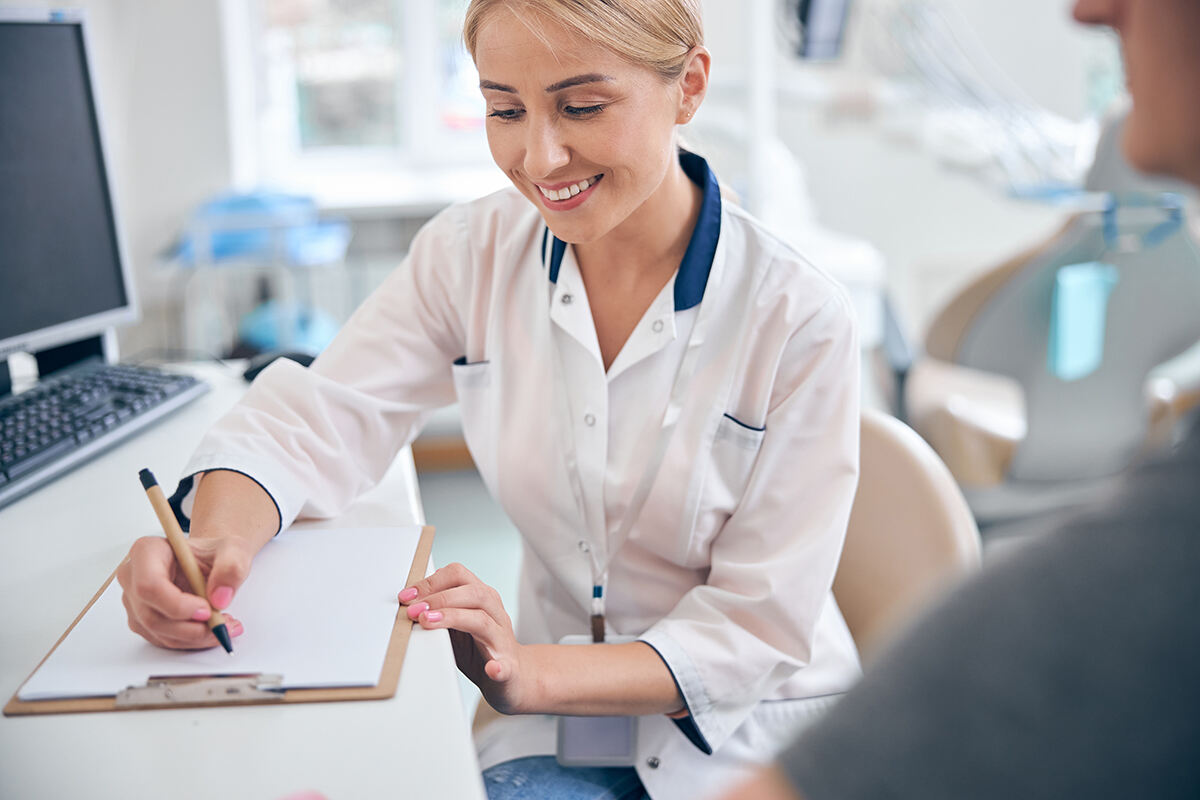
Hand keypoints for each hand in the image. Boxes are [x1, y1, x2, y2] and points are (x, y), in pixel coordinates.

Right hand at [116, 533, 252, 649]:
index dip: (177, 605)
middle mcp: (134, 577)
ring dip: (194, 637)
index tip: (207, 610)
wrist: (213, 562)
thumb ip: (231, 568)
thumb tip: (220, 598)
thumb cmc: (216, 553)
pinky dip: (191, 640)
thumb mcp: (234, 550)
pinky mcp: (143, 620)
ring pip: (157, 631)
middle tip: (222, 625)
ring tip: (225, 626)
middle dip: (190, 628)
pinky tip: (212, 629)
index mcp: (148, 551)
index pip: (150, 585)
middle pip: (151, 615)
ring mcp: (135, 601)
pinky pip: (163, 639)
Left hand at [398, 562, 529, 713]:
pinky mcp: (508, 669)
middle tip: (414, 610)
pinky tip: (491, 669)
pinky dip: (498, 667)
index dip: (432, 582)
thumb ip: (440, 613)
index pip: (459, 575)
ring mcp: (502, 640)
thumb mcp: (457, 626)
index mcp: (482, 599)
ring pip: (483, 620)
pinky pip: (505, 666)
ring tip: (428, 623)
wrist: (512, 678)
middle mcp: (495, 614)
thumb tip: (407, 605)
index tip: (407, 596)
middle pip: (474, 592)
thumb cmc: (479, 649)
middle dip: (440, 598)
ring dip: (454, 618)